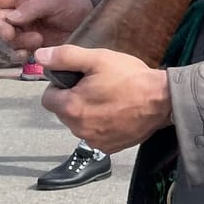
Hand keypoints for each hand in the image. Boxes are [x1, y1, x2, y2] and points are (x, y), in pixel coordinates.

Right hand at [0, 0, 92, 56]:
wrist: (90, 24)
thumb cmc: (74, 5)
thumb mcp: (58, 0)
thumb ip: (34, 8)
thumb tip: (12, 17)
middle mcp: (20, 13)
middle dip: (4, 30)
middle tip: (19, 33)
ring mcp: (24, 30)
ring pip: (5, 39)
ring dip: (17, 42)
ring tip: (38, 41)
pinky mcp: (30, 46)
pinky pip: (15, 52)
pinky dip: (19, 54)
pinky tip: (30, 53)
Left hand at [35, 44, 170, 153]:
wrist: (163, 100)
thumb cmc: (130, 77)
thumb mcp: (98, 58)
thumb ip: (65, 56)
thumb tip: (39, 56)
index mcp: (70, 106)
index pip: (47, 98)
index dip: (60, 85)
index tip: (79, 79)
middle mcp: (77, 129)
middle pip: (63, 111)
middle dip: (73, 99)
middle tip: (97, 87)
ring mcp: (93, 141)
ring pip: (79, 124)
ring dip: (87, 113)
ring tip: (109, 100)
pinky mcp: (108, 148)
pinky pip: (94, 135)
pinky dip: (101, 126)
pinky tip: (117, 115)